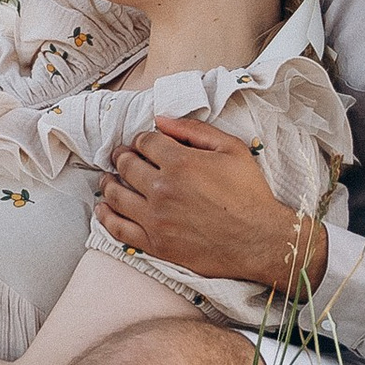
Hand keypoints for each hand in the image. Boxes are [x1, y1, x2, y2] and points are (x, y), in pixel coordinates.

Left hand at [95, 117, 328, 294]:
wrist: (260, 240)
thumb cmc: (249, 193)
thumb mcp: (231, 149)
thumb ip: (194, 131)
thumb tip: (160, 120)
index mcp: (180, 162)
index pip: (144, 142)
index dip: (142, 140)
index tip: (143, 144)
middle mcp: (162, 189)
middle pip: (126, 165)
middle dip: (121, 157)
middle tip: (120, 157)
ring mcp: (156, 218)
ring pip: (116, 195)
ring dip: (108, 183)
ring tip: (108, 180)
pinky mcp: (155, 244)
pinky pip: (118, 229)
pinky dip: (106, 217)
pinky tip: (104, 209)